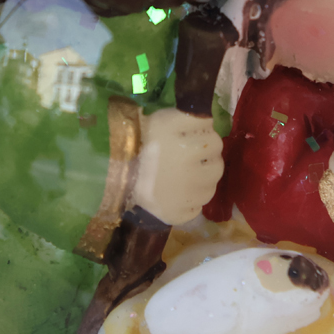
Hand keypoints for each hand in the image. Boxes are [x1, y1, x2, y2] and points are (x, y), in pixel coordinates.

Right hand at [132, 110, 223, 225]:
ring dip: (202, 180)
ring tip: (183, 175)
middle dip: (206, 159)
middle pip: (217, 164)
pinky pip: (197, 208)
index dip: (203, 135)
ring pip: (211, 187)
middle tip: (187, 157)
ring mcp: (185, 198)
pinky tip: (176, 192)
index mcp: (187, 147)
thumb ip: (194, 117)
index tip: (190, 137)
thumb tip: (213, 122)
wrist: (115, 168)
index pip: (214, 138)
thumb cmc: (143, 140)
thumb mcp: (167, 119)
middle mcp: (190, 172)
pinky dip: (190, 201)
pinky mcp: (178, 216)